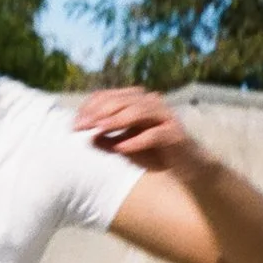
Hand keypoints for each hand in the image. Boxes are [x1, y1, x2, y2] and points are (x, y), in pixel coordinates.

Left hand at [73, 88, 198, 173]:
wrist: (188, 166)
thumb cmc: (155, 154)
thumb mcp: (126, 146)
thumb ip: (109, 140)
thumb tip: (88, 137)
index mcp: (138, 103)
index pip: (110, 96)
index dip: (90, 108)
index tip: (74, 125)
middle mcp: (151, 104)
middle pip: (122, 100)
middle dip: (98, 112)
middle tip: (81, 127)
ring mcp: (165, 117)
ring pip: (139, 111)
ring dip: (116, 120)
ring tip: (99, 130)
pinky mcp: (175, 134)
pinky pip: (155, 134)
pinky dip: (137, 140)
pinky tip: (121, 148)